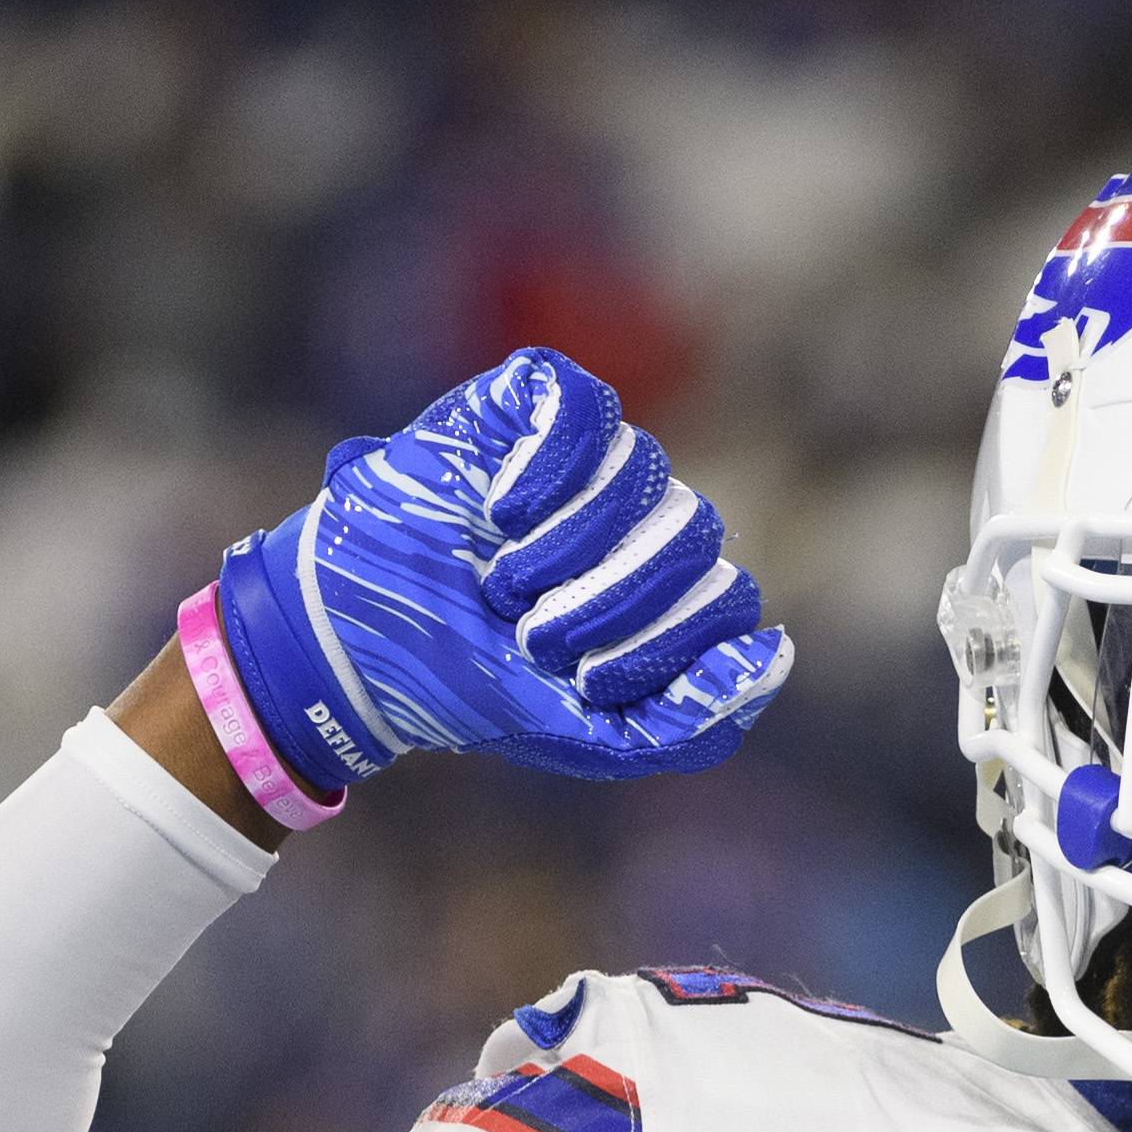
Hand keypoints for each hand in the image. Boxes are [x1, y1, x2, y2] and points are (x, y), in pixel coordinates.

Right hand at [213, 347, 790, 788]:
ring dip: (568, 547)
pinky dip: (549, 468)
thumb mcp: (589, 732)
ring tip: (503, 583)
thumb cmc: (476, 682)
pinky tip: (502, 510)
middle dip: (611, 604)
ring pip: (647, 473)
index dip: (663, 643)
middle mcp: (645, 518)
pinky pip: (588, 407)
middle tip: (533, 636)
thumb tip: (774, 653)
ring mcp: (595, 456)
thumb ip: (692, 720)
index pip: (729, 600)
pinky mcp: (534, 399)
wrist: (357, 639)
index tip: (584, 678)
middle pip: (697, 536)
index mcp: (670, 592)